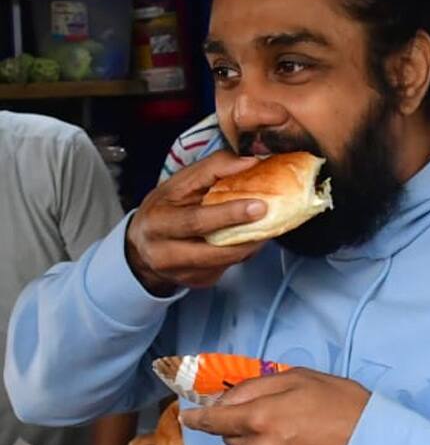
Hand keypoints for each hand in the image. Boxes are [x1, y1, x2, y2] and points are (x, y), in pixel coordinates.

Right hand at [125, 151, 267, 294]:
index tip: (258, 206)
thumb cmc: (164, 208)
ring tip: (268, 225)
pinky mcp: (197, 282)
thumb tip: (248, 163)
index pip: (196, 221)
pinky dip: (242, 252)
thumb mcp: (179, 183)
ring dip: (250, 245)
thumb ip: (212, 169)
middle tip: (272, 219)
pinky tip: (249, 237)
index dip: (228, 215)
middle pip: (213, 250)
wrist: (142, 245)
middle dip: (247, 236)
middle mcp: (165, 254)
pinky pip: (228, 268)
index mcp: (158, 223)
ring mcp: (182, 273)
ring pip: (226, 262)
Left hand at [182, 367, 369, 444]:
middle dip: (238, 424)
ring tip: (293, 429)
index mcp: (260, 418)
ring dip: (258, 440)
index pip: (214, 421)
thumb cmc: (343, 405)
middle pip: (230, 437)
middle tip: (267, 411)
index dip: (198, 418)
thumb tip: (228, 399)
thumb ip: (258, 386)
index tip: (188, 416)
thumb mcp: (300, 378)